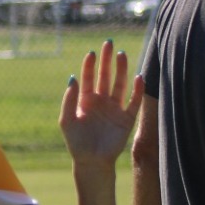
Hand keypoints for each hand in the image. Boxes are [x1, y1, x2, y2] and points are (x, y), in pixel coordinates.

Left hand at [59, 39, 142, 168]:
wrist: (91, 161)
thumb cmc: (76, 142)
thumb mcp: (67, 121)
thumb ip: (69, 100)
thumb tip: (72, 78)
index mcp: (85, 101)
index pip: (88, 78)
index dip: (89, 66)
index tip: (91, 53)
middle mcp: (101, 101)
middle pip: (105, 76)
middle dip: (106, 60)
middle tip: (108, 43)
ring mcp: (115, 108)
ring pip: (120, 84)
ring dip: (121, 70)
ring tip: (121, 55)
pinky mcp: (127, 118)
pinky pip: (134, 101)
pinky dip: (137, 90)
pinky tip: (137, 77)